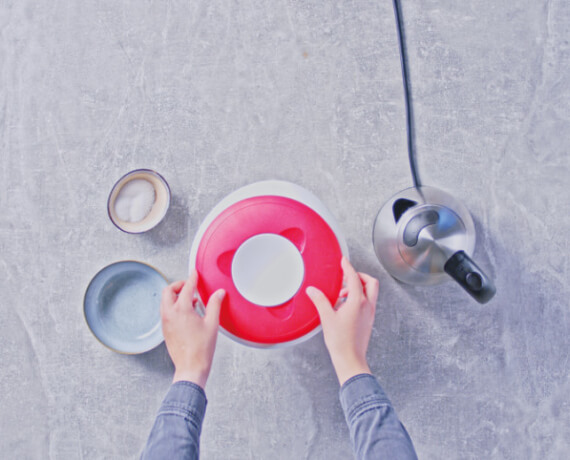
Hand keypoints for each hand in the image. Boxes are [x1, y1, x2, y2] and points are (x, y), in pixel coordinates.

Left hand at [160, 270, 225, 387]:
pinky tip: (187, 312)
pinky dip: (174, 305)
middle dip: (179, 285)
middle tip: (190, 286)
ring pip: (165, 301)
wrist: (190, 367)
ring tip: (191, 299)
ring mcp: (166, 322)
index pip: (187, 288)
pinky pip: (166, 311)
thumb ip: (215, 305)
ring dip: (176, 295)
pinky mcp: (165, 329)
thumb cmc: (201, 349)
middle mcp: (170, 314)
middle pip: (168, 291)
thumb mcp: (212, 324)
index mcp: (182, 310)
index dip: (192, 278)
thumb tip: (219, 293)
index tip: (195, 274)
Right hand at [306, 257, 378, 385]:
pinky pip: (368, 302)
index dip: (348, 268)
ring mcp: (370, 313)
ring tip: (341, 295)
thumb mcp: (327, 318)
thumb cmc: (340, 341)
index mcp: (358, 302)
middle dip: (359, 276)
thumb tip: (312, 290)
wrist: (350, 359)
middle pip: (370, 282)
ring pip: (370, 292)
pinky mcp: (369, 320)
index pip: (355, 278)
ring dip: (358, 287)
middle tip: (346, 277)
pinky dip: (359, 298)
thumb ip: (320, 301)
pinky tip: (345, 306)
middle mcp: (368, 306)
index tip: (344, 261)